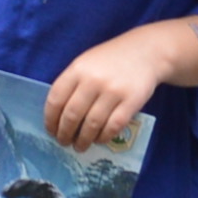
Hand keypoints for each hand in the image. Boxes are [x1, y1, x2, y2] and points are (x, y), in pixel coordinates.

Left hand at [44, 30, 168, 148]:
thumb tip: (58, 116)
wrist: (147, 51)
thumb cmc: (112, 59)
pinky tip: (99, 140)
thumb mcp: (86, 63)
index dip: (50, 120)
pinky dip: (103, 137)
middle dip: (64, 134)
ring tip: (80, 146)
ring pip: (92, 124)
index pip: (56, 100)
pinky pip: (113, 127)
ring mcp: (113, 91)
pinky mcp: (131, 101)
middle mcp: (93, 80)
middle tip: (64, 142)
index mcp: (78, 69)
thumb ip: (72, 84)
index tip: (51, 131)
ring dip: (83, 140)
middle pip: (72, 115)